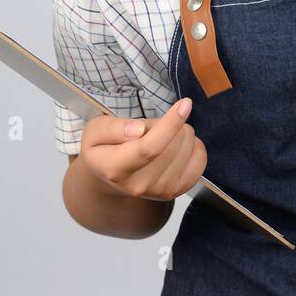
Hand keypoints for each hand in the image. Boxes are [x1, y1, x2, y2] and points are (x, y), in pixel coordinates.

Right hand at [78, 98, 206, 201]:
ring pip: (189, 146)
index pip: (149, 147)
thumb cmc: (102, 149)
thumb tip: (139, 130)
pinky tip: (176, 145)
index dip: (170, 124)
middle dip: (168, 123)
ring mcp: (160, 191)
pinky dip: (193, 145)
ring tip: (158, 138)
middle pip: (174, 143)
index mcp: (115, 169)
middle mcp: (139, 185)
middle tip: (148, 129)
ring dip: (178, 133)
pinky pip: (200, 158)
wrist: (109, 179)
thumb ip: (113, 128)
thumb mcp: (94, 131)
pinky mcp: (177, 191)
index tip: (185, 104)